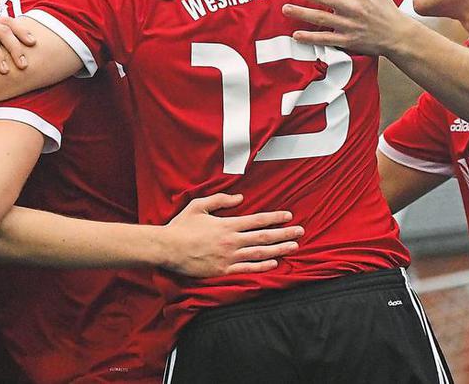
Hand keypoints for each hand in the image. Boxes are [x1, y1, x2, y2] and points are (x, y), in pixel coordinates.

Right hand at [160, 192, 303, 276]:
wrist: (168, 248)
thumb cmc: (181, 226)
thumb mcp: (199, 205)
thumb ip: (221, 201)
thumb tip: (240, 198)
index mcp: (227, 225)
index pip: (258, 220)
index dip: (275, 218)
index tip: (289, 216)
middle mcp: (232, 241)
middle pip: (264, 237)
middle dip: (284, 233)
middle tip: (300, 231)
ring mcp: (229, 257)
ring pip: (260, 253)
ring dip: (279, 249)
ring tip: (294, 246)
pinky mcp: (224, 270)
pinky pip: (248, 269)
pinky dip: (263, 266)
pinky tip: (275, 263)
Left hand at [281, 0, 412, 55]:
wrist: (397, 34)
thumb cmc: (384, 6)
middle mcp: (353, 8)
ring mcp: (349, 25)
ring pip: (322, 18)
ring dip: (302, 13)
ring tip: (286, 8)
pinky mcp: (347, 40)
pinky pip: (326, 39)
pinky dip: (311, 38)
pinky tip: (296, 34)